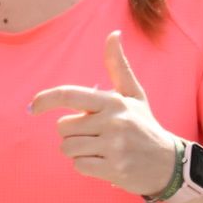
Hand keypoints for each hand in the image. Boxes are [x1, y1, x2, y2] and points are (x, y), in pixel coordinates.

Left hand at [30, 32, 177, 196]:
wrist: (169, 162)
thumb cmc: (145, 125)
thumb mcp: (134, 95)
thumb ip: (118, 66)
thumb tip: (114, 34)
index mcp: (115, 102)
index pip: (70, 95)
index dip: (46, 99)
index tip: (34, 106)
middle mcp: (114, 122)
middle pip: (63, 127)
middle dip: (74, 132)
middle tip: (97, 134)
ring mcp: (114, 146)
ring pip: (68, 147)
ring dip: (79, 150)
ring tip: (101, 148)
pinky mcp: (114, 168)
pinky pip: (78, 165)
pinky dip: (87, 165)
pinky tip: (105, 161)